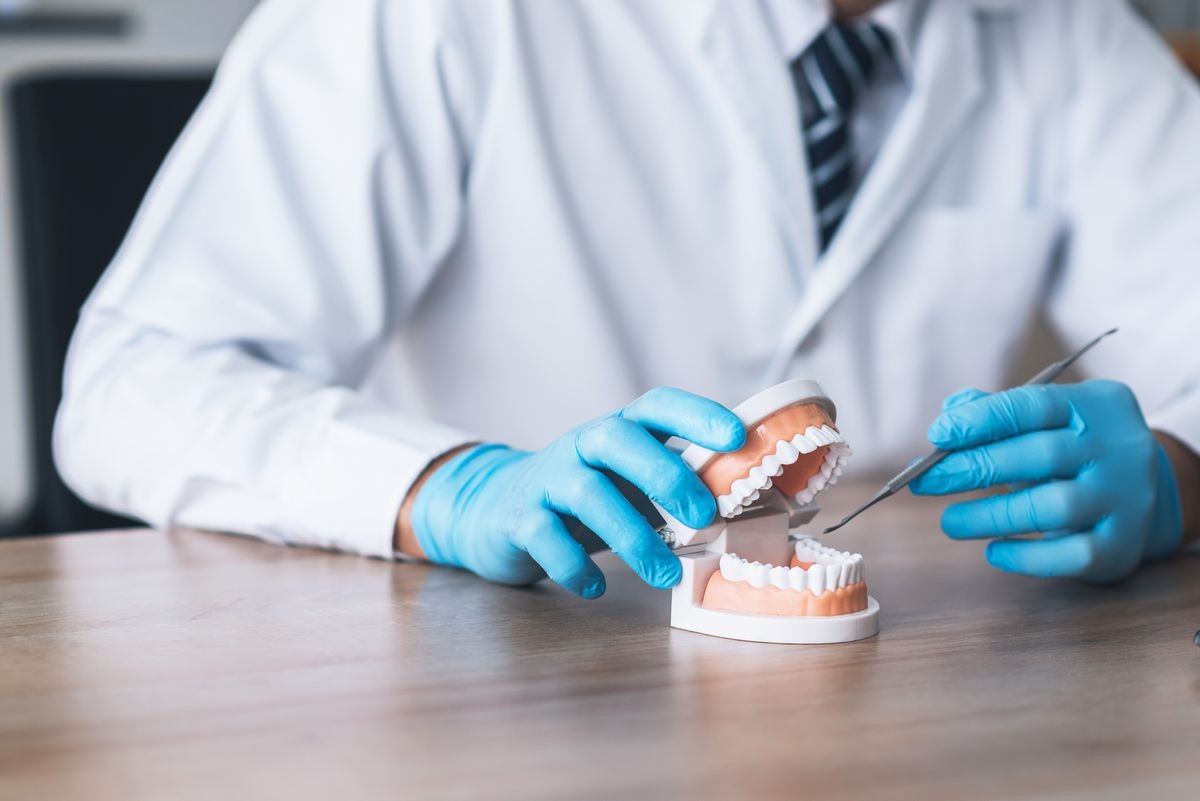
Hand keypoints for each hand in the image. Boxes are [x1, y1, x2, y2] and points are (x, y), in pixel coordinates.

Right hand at [409, 388, 744, 596]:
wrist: (497, 509)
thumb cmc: (587, 496)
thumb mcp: (629, 480)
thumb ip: (677, 484)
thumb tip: (756, 507)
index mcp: (619, 429)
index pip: (657, 406)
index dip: (697, 415)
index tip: (737, 437)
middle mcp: (581, 445)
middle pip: (620, 442)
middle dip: (666, 477)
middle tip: (705, 518)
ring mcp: (548, 479)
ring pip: (587, 494)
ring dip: (631, 536)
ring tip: (665, 575)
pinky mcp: (519, 517)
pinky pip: (545, 537)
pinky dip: (573, 565)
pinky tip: (595, 588)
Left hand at [910, 380, 1182, 580]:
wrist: (1144, 491)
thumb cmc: (1072, 449)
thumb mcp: (1045, 419)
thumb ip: (996, 412)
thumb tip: (948, 417)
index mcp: (1094, 406)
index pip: (1036, 405)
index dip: (983, 419)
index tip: (938, 435)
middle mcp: (1117, 449)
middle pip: (1043, 455)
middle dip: (975, 467)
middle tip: (925, 481)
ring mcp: (1125, 498)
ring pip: (1056, 507)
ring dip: (992, 516)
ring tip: (950, 522)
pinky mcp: (1121, 545)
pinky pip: (1073, 555)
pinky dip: (1027, 557)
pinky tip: (995, 552)